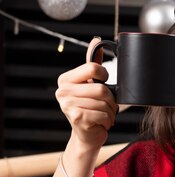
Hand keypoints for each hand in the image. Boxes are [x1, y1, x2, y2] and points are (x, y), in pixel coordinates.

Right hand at [55, 38, 118, 153]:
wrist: (87, 136)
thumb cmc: (91, 109)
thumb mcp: (90, 85)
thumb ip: (93, 65)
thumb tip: (96, 40)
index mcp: (65, 80)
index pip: (93, 68)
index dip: (104, 76)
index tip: (103, 83)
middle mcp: (62, 91)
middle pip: (101, 89)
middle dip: (110, 100)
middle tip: (107, 106)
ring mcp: (67, 105)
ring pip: (104, 103)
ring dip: (110, 112)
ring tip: (104, 116)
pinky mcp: (76, 118)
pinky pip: (103, 115)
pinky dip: (108, 121)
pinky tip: (101, 123)